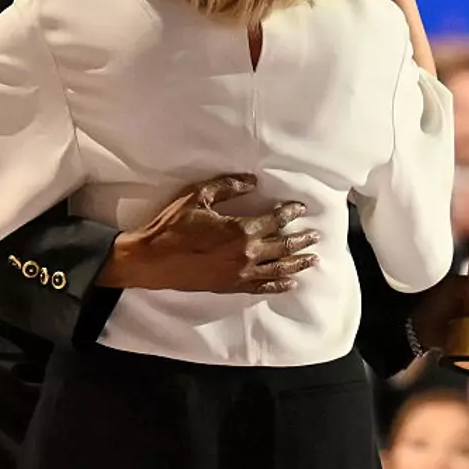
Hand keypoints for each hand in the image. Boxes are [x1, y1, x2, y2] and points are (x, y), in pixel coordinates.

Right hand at [96, 175, 318, 293]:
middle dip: (302, 239)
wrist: (152, 260)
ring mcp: (241, 273)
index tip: (300, 208)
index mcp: (241, 229)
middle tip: (316, 234)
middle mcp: (247, 253)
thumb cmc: (172, 226)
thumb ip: (227, 186)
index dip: (290, 212)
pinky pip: (262, 287)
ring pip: (279, 268)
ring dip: (298, 263)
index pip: (275, 219)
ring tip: (314, 259)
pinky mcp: (231, 286)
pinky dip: (279, 285)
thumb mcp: (198, 196)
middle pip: (284, 245)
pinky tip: (291, 283)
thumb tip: (252, 181)